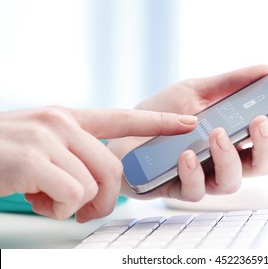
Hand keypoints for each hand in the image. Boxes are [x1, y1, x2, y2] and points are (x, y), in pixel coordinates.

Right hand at [0, 106, 196, 221]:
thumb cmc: (3, 159)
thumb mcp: (43, 147)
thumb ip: (75, 155)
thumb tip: (103, 184)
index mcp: (69, 119)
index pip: (124, 117)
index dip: (160, 121)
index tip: (188, 121)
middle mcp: (62, 122)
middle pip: (114, 169)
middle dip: (105, 200)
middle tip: (83, 209)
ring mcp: (47, 137)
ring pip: (93, 185)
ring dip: (74, 206)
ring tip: (47, 199)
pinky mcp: (33, 158)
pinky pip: (72, 196)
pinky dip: (57, 211)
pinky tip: (35, 200)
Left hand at [108, 65, 267, 200]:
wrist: (122, 130)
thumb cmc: (160, 112)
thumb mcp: (195, 90)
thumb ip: (229, 82)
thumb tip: (265, 68)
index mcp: (233, 134)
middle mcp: (224, 159)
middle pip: (261, 164)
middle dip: (267, 146)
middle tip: (260, 122)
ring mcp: (205, 176)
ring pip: (233, 183)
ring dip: (229, 158)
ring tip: (217, 134)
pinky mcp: (179, 188)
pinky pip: (195, 190)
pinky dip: (194, 172)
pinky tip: (186, 155)